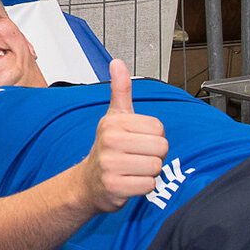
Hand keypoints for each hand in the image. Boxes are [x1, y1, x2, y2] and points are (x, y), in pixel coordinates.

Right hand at [74, 60, 167, 212]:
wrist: (88, 183)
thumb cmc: (107, 149)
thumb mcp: (113, 118)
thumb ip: (120, 90)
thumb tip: (117, 63)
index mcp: (114, 122)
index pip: (159, 128)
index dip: (153, 137)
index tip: (137, 142)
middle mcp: (110, 141)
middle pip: (161, 147)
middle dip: (154, 156)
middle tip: (136, 158)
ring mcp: (110, 164)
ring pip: (156, 167)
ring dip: (149, 172)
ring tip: (133, 170)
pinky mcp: (114, 186)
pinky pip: (149, 185)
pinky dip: (143, 187)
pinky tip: (129, 182)